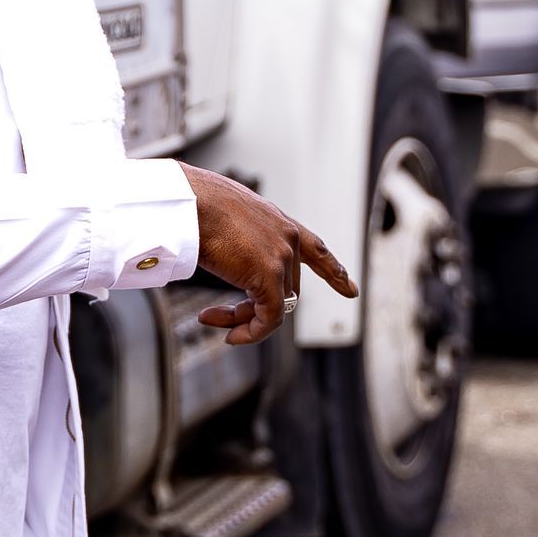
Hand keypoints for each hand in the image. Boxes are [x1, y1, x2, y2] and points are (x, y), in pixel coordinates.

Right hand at [180, 165, 357, 344]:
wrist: (187, 201)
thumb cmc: (192, 204)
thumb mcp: (222, 217)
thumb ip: (233, 237)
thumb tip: (214, 249)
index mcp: (276, 220)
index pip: (315, 248)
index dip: (333, 271)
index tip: (351, 290)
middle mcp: (286, 237)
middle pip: (285, 288)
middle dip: (255, 307)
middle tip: (221, 315)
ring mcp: (280, 256)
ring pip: (276, 305)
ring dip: (245, 320)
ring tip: (214, 321)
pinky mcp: (269, 276)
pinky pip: (270, 317)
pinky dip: (252, 332)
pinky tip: (230, 335)